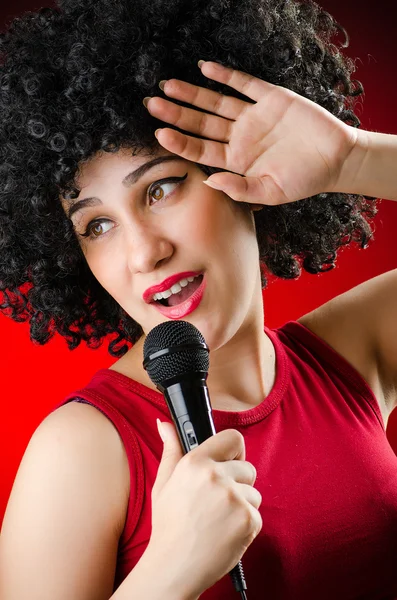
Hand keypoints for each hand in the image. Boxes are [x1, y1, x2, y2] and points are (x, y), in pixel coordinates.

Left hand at [144, 61, 358, 205]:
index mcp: (236, 160)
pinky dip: (226, 75)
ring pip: (216, 102)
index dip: (180, 142)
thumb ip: (241, 189)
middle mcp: (239, 137)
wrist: (337, 158)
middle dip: (176, 114)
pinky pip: (244, 83)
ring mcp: (253, 116)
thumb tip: (211, 182)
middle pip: (201, 124)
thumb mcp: (273, 192)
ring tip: (167, 85)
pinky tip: (205, 68)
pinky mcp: (271, 98)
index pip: (201, 150)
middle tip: (151, 104)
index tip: (159, 134)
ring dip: (192, 93)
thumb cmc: (305, 179)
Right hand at [147, 421, 261, 597]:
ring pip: (253, 493)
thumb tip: (165, 425)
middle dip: (237, 482)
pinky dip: (245, 524)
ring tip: (218, 520)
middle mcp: (216, 476)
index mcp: (195, 463)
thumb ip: (171, 450)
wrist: (174, 567)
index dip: (234, 450)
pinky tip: (225, 532)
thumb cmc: (168, 525)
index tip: (230, 460)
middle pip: (247, 468)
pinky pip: (256, 514)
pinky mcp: (248, 520)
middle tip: (216, 501)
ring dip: (242, 504)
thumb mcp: (163, 484)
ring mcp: (234, 498)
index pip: (233, 439)